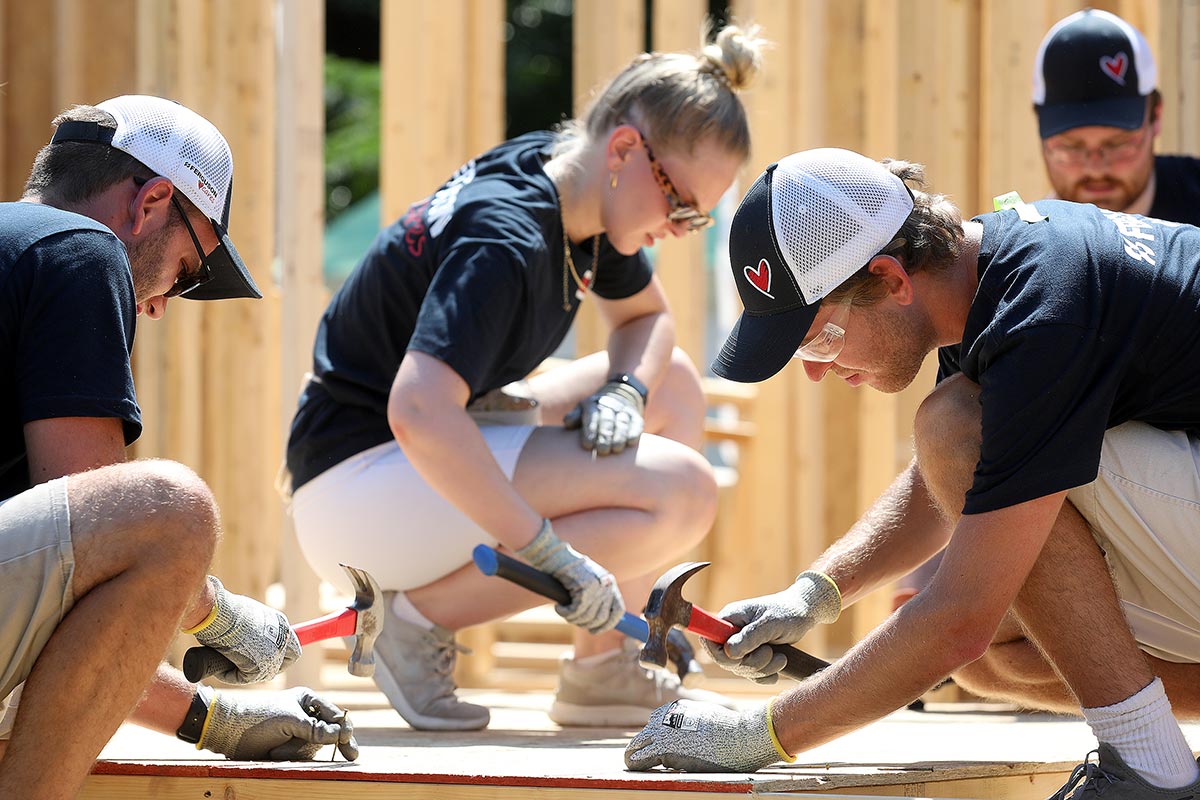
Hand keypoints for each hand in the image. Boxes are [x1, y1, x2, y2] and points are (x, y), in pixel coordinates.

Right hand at [189, 576, 301, 683]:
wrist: (220, 614)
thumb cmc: (227, 610)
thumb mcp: (248, 615)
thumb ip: (255, 628)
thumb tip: (247, 638)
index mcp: (281, 625)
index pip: (293, 649)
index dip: (282, 657)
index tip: (270, 659)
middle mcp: (282, 642)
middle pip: (282, 665)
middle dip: (266, 668)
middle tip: (246, 668)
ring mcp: (272, 656)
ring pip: (262, 674)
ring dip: (245, 672)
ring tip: (226, 663)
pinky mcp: (258, 668)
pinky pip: (243, 678)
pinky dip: (229, 675)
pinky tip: (219, 667)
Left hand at [199, 687, 358, 760]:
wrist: (226, 731)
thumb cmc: (258, 719)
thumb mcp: (289, 722)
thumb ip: (316, 728)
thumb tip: (341, 734)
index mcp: (307, 699)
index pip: (335, 714)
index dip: (343, 726)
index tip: (348, 738)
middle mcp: (304, 714)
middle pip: (328, 732)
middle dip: (323, 742)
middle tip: (352, 755)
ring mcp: (296, 731)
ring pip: (314, 746)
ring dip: (298, 751)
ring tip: (276, 751)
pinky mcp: (287, 746)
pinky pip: (301, 754)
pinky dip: (290, 756)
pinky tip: (275, 755)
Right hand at [516, 519, 623, 633]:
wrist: (555, 554)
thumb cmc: (568, 570)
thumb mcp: (587, 582)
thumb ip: (596, 598)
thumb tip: (597, 622)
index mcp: (610, 583)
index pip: (619, 611)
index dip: (607, 624)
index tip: (594, 630)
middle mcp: (607, 585)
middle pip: (601, 618)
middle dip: (586, 624)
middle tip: (573, 619)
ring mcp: (597, 586)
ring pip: (587, 616)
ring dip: (573, 618)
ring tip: (563, 611)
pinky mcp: (585, 587)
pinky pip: (576, 611)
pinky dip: (565, 613)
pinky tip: (558, 608)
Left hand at [562, 379, 644, 455]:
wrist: (619, 395)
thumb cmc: (595, 412)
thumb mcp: (583, 410)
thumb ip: (575, 417)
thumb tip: (568, 423)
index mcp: (593, 404)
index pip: (591, 417)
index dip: (590, 431)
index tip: (587, 446)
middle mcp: (609, 405)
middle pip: (607, 421)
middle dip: (605, 436)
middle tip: (602, 451)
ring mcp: (624, 410)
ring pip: (622, 423)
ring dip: (619, 437)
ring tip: (616, 450)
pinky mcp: (636, 416)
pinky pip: (636, 424)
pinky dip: (633, 433)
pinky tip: (630, 443)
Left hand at [625, 699, 790, 771]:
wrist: (739, 736)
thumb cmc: (732, 731)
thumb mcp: (709, 717)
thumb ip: (694, 722)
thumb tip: (694, 735)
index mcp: (676, 709)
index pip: (655, 722)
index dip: (653, 737)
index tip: (652, 748)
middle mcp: (666, 717)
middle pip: (644, 734)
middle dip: (640, 746)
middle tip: (635, 759)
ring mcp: (663, 732)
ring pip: (638, 744)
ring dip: (634, 755)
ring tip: (630, 763)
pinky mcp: (664, 748)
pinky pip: (641, 758)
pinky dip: (635, 763)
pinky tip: (631, 767)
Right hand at [701, 571, 839, 684]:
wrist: (804, 614)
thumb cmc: (788, 613)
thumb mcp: (770, 624)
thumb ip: (750, 637)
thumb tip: (728, 651)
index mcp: (730, 618)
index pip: (709, 640)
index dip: (721, 654)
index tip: (740, 657)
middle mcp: (732, 631)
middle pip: (726, 660)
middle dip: (751, 663)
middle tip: (771, 654)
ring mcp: (741, 643)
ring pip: (740, 668)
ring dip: (762, 669)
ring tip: (781, 659)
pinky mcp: (752, 654)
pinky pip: (751, 673)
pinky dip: (764, 675)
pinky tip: (778, 668)